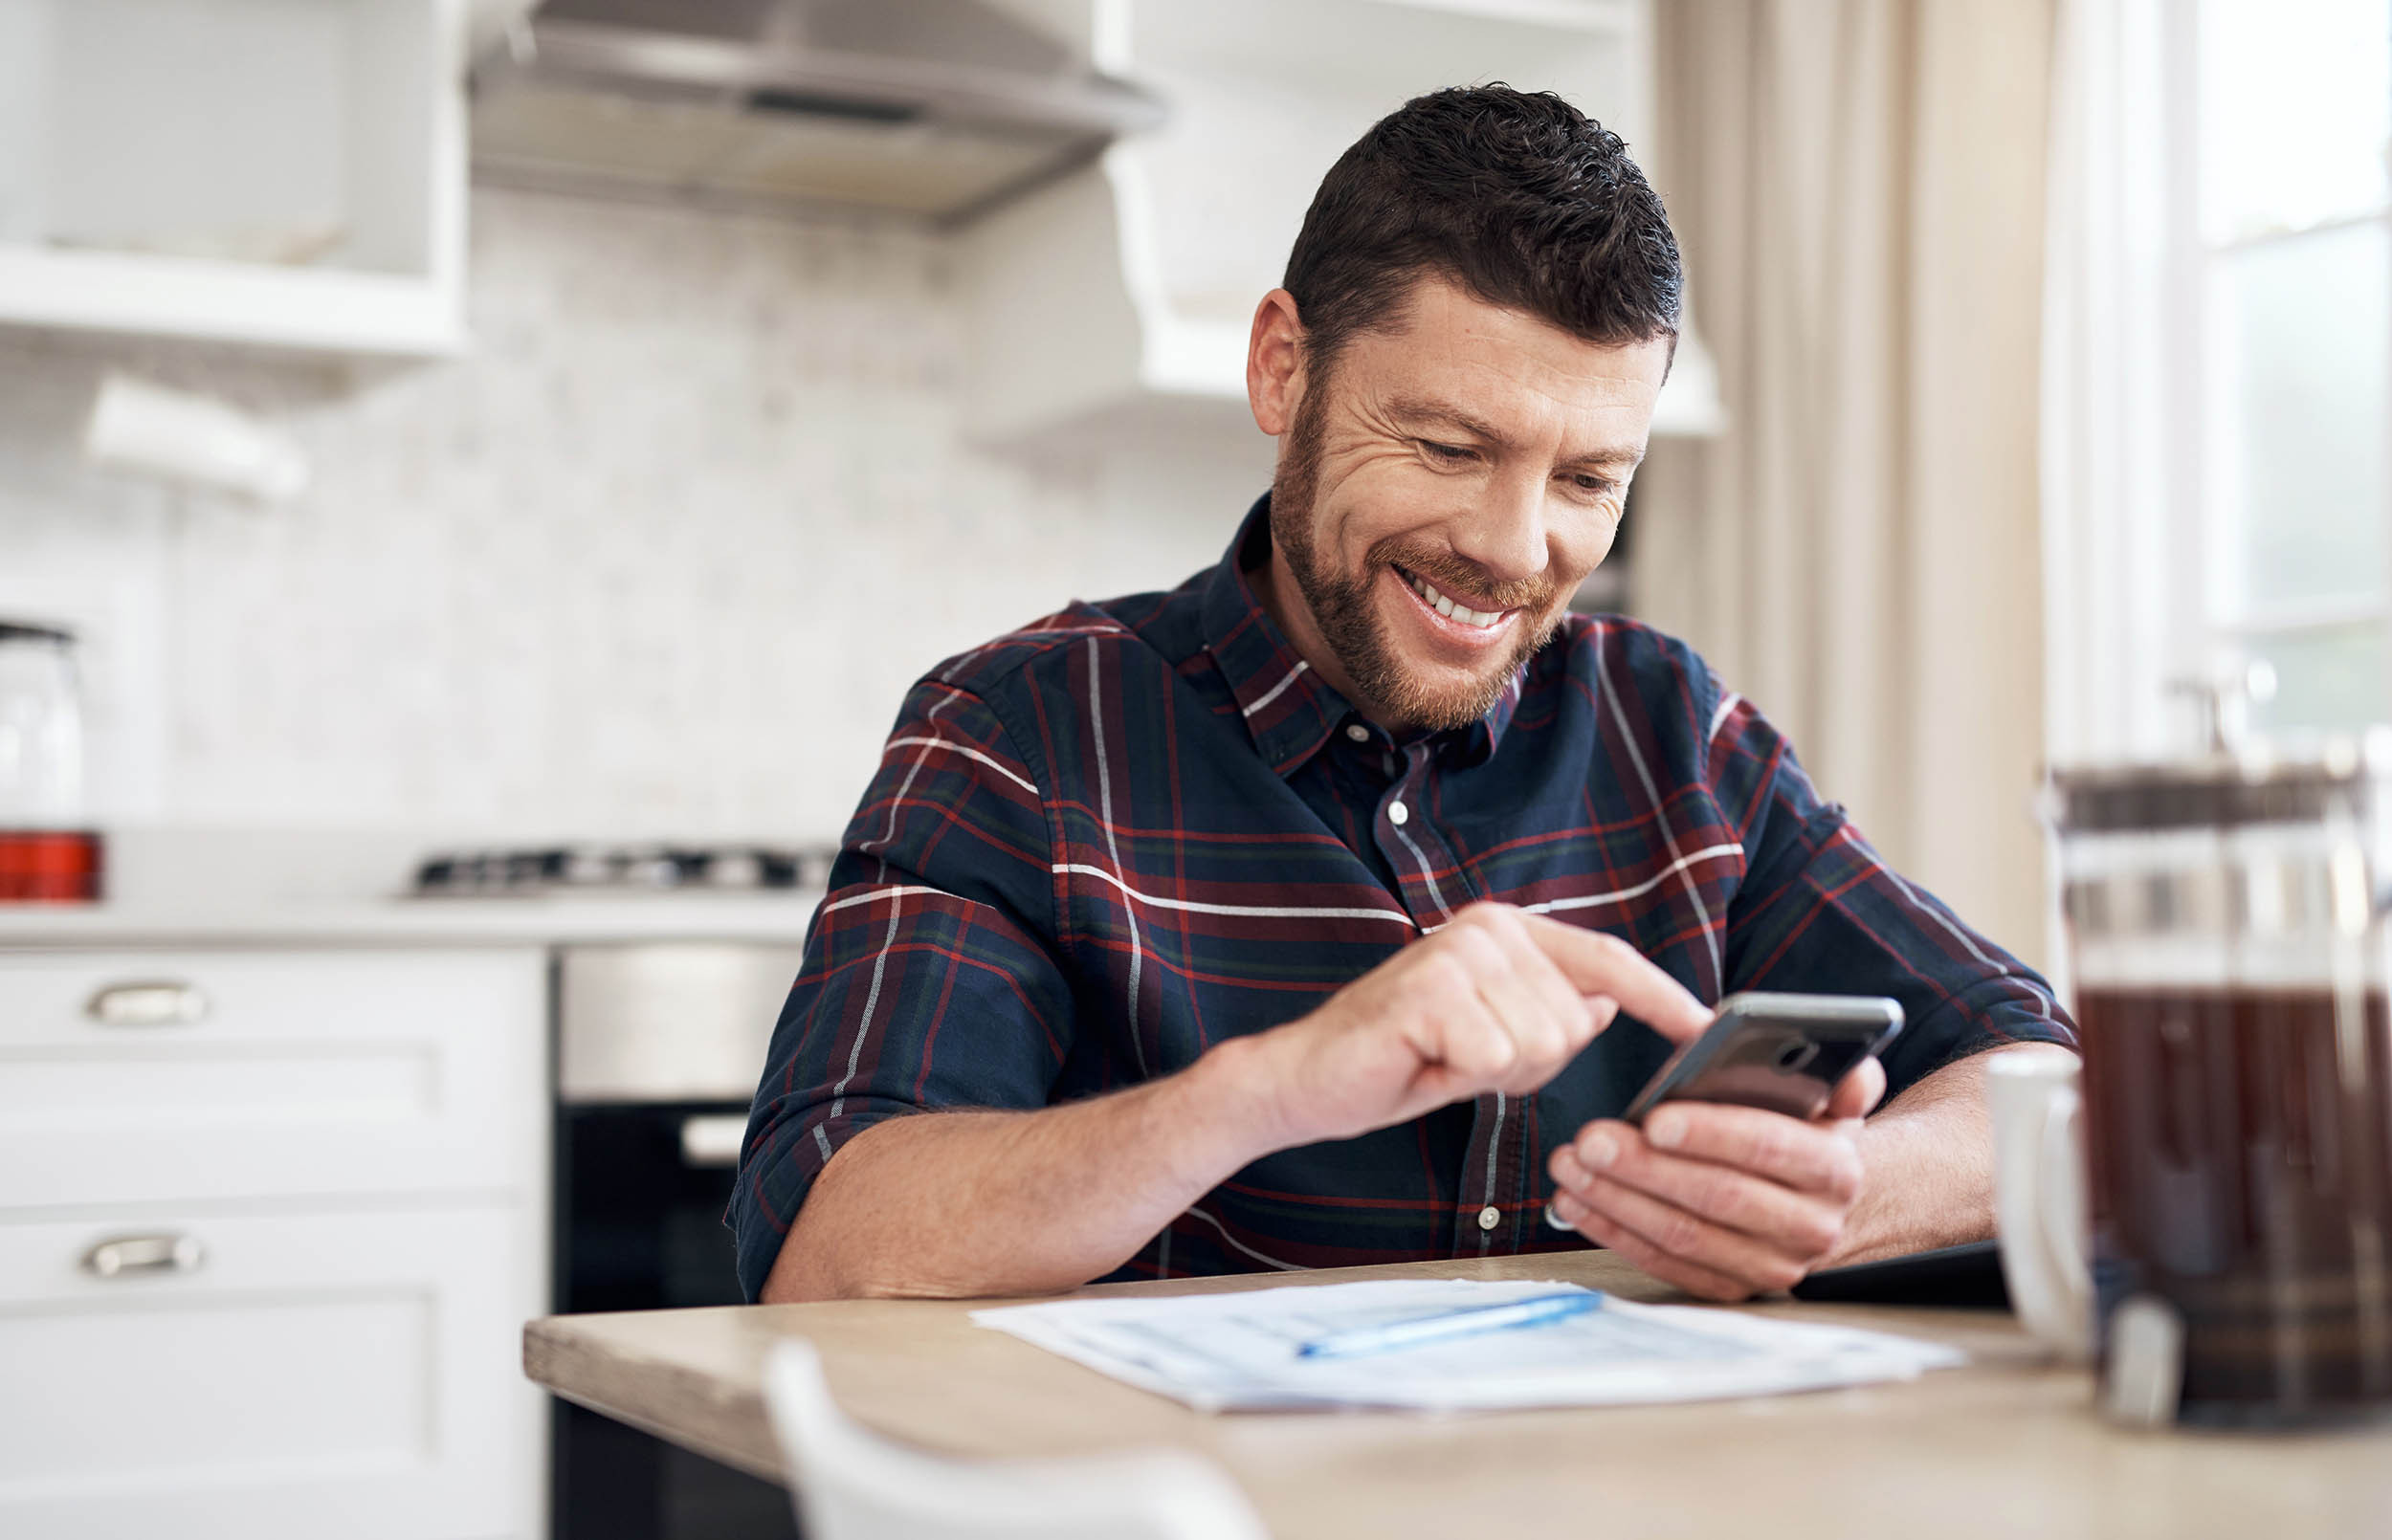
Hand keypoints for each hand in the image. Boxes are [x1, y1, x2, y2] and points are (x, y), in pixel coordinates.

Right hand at [1256, 903, 1711, 1146]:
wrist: (1307, 1079)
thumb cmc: (1400, 1059)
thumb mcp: (1492, 1038)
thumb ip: (1549, 1011)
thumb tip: (1606, 1003)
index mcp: (1506, 930)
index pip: (1607, 958)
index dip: (1661, 998)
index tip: (1706, 1029)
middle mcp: (1487, 927)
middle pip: (1575, 1021)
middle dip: (1530, 1063)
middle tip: (1464, 1059)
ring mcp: (1458, 953)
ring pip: (1542, 1044)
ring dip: (1494, 1074)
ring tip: (1441, 1059)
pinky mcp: (1432, 991)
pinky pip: (1497, 1061)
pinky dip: (1462, 1079)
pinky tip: (1422, 1062)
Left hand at [1546, 1058, 1884, 1300]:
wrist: (1819, 1202)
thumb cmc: (1805, 1135)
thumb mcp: (1831, 1100)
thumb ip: (1840, 1075)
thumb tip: (1837, 1064)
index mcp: (1835, 1170)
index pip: (1772, 1148)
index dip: (1711, 1133)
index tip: (1655, 1117)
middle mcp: (1810, 1227)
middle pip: (1718, 1196)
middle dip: (1646, 1166)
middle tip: (1592, 1138)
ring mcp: (1769, 1266)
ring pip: (1683, 1234)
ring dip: (1617, 1198)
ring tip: (1572, 1162)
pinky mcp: (1729, 1288)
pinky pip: (1663, 1263)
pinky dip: (1614, 1230)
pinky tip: (1578, 1200)